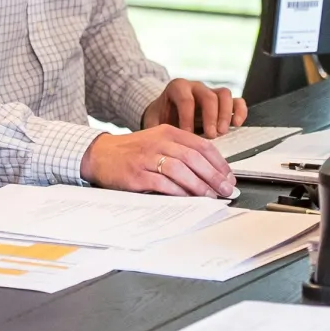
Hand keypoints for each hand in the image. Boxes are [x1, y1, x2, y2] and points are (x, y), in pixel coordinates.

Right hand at [79, 124, 233, 196]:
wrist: (100, 154)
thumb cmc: (133, 151)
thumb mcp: (158, 141)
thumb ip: (181, 150)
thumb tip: (209, 171)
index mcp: (168, 131)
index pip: (201, 145)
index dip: (219, 162)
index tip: (228, 176)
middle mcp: (159, 142)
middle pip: (194, 158)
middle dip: (213, 176)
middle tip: (225, 189)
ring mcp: (147, 157)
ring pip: (180, 170)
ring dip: (199, 185)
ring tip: (210, 196)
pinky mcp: (137, 174)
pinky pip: (162, 183)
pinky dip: (178, 192)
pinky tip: (188, 199)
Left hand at [141, 78, 247, 138]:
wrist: (165, 112)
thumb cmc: (160, 118)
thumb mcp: (154, 122)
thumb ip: (156, 131)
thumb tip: (158, 146)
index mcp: (177, 88)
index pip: (186, 99)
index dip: (188, 117)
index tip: (188, 135)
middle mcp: (196, 87)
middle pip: (208, 96)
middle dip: (210, 117)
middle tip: (210, 135)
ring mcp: (211, 92)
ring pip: (224, 95)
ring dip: (225, 114)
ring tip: (222, 132)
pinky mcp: (223, 102)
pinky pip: (237, 101)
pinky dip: (240, 111)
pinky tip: (237, 125)